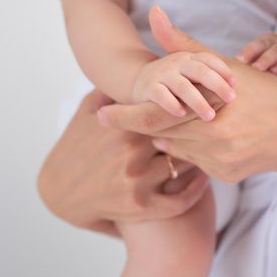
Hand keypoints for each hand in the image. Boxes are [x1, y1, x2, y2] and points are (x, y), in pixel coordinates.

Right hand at [37, 89, 209, 235]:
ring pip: (184, 166)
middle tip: (217, 124)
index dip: (192, 106)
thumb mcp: (86, 112)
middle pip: (182, 138)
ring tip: (213, 149)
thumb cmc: (74, 147)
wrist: (58, 193)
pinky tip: (203, 180)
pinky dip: (196, 190)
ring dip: (201, 158)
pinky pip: (180, 201)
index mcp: (124, 128)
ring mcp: (137, 182)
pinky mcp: (141, 208)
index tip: (207, 100)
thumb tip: (127, 69)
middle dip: (201, 130)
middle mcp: (132, 154)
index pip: (171, 112)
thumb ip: (109, 90)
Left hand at [98, 7, 276, 182]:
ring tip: (183, 119)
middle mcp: (211, 142)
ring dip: (172, 135)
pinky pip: (197, 162)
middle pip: (162, 135)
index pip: (153, 118)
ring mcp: (218, 163)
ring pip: (178, 149)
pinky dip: (195, 148)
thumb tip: (153, 15)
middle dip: (144, 125)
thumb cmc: (267, 94)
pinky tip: (208, 135)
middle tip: (127, 117)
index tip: (99, 114)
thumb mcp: (227, 66)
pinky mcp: (226, 176)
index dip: (124, 117)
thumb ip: (185, 45)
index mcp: (208, 113)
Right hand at [132, 50, 235, 120]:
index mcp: (191, 58)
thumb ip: (213, 77)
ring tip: (210, 116)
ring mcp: (162, 75)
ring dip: (197, 100)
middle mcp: (177, 63)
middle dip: (217, 84)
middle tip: (232, 99)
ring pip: (182, 86)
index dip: (224, 70)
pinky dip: (171, 104)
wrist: (141, 82)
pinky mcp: (149, 88)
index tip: (237, 85)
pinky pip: (161, 95)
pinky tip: (182, 114)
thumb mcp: (194, 74)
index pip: (210, 60)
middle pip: (200, 71)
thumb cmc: (177, 81)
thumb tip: (240, 86)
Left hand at [236, 32, 276, 81]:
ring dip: (267, 59)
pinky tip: (276, 72)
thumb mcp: (265, 58)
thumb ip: (252, 64)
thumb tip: (232, 77)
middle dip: (254, 53)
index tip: (236, 61)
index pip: (254, 45)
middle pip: (263, 45)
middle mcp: (275, 43)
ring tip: (258, 69)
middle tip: (245, 64)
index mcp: (264, 42)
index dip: (246, 52)